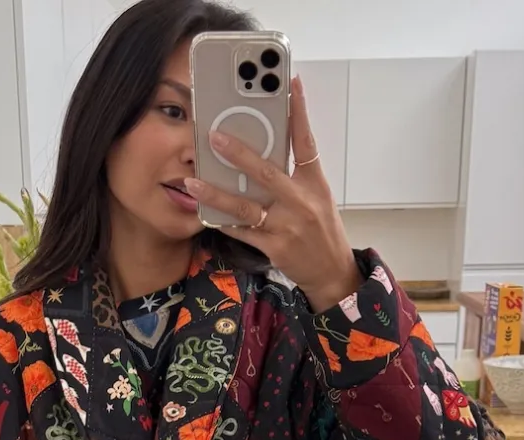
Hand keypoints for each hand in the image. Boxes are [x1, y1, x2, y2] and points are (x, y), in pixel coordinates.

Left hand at [185, 76, 360, 312]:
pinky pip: (242, 231)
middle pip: (267, 172)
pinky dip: (223, 222)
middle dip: (239, 154)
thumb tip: (265, 150)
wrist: (331, 270)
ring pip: (245, 206)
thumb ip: (295, 175)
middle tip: (214, 136)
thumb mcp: (317, 196)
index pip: (306, 142)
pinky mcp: (274, 247)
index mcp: (314, 184)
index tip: (290, 84)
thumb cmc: (321, 229)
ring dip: (216, 193)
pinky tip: (205, 213)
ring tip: (192, 182)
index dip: (299, 112)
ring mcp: (286, 226)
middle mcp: (301, 202)